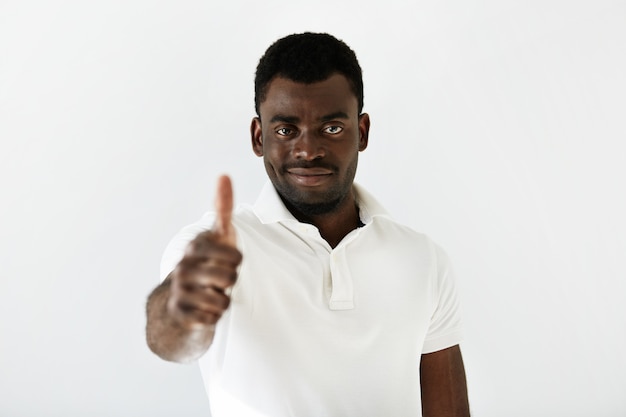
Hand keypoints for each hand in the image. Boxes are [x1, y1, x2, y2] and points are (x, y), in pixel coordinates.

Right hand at [167, 175, 241, 329]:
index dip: (236, 262)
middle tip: (216, 280)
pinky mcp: (180, 313)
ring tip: (210, 294)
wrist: (177, 304)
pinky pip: (214, 317)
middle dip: (229, 282)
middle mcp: (183, 266)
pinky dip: (213, 316)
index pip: (235, 256)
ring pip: (223, 300)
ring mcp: (180, 290)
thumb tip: (224, 175)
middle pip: (231, 278)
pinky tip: (202, 309)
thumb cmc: (206, 265)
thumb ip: (223, 208)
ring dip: (222, 301)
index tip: (225, 260)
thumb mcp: (216, 236)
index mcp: (196, 246)